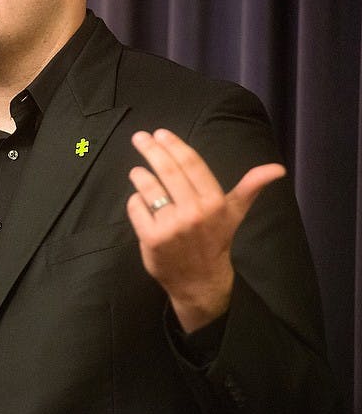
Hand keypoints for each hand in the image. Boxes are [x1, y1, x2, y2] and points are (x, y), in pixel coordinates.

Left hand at [126, 129, 285, 331]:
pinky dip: (136, 202)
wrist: (200, 281)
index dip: (175, 145)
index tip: (160, 133)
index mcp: (215, 202)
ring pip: (148, 188)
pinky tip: (142, 203)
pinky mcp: (152, 237)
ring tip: (138, 172)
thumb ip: (251, 188)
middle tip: (139, 137)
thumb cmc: (215, 241)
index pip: (191, 164)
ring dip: (140, 175)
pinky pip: (137, 207)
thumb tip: (277, 169)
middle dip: (151, 150)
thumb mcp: (234, 213)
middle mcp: (194, 212)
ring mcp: (172, 225)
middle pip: (167, 170)